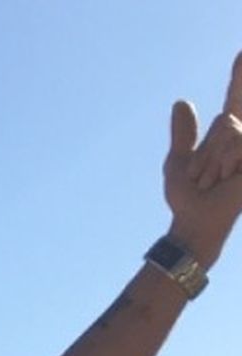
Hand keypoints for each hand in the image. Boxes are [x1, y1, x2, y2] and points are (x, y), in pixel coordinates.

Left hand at [164, 52, 241, 268]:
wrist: (194, 221)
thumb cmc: (187, 197)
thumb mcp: (179, 160)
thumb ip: (183, 132)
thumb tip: (181, 103)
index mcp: (227, 134)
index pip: (236, 97)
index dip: (240, 75)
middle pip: (227, 118)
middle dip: (206, 153)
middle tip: (202, 177)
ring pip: (231, 129)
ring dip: (212, 160)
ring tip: (213, 180)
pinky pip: (239, 143)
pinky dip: (224, 161)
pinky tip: (225, 178)